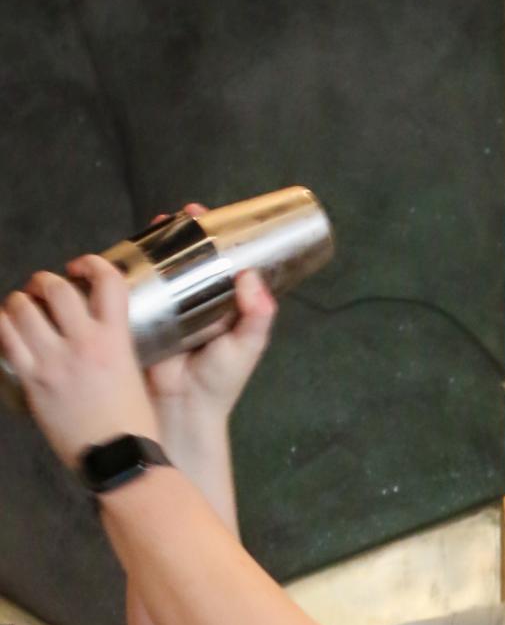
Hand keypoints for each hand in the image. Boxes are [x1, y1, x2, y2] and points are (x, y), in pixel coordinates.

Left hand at [0, 257, 154, 469]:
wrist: (119, 460)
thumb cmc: (133, 425)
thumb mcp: (134, 373)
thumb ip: (114, 345)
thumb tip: (97, 330)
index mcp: (116, 340)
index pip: (106, 280)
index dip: (91, 263)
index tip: (81, 268)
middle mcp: (83, 344)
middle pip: (55, 287)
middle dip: (44, 282)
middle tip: (43, 292)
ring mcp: (53, 361)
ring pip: (21, 308)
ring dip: (19, 302)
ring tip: (23, 311)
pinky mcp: (32, 380)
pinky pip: (4, 338)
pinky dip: (2, 326)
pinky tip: (7, 330)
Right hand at [144, 203, 276, 424]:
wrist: (182, 408)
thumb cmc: (219, 381)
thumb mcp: (248, 346)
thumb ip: (257, 315)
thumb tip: (249, 278)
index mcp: (222, 304)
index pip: (218, 261)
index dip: (215, 237)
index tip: (209, 218)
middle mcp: (192, 300)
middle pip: (187, 256)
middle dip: (183, 232)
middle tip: (183, 215)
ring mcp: (165, 306)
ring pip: (160, 265)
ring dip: (156, 242)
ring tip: (157, 224)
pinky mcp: (140, 315)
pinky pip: (134, 286)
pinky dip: (129, 267)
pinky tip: (128, 251)